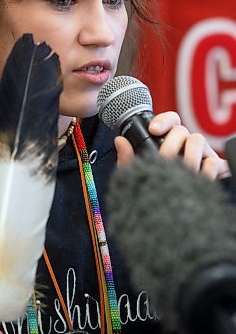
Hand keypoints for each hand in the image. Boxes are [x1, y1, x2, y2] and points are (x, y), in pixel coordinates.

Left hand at [115, 111, 230, 179]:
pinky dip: (204, 170)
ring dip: (188, 155)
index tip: (153, 130)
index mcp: (168, 140)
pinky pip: (213, 162)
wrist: (177, 213)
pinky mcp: (214, 168)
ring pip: (197, 140)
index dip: (163, 120)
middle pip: (181, 130)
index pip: (170, 120)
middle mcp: (185, 144)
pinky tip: (195, 180)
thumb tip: (119, 140)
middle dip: (170, 144)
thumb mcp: (138, 176)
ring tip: (181, 172)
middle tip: (163, 160)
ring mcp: (201, 154)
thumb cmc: (156, 188)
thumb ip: (127, 159)